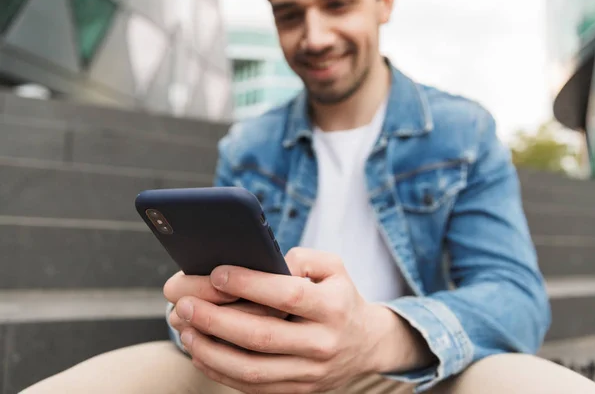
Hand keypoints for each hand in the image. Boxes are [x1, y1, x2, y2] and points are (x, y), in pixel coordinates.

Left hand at [173, 248, 434, 393]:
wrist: (366, 343)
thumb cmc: (340, 297)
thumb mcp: (334, 268)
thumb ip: (303, 258)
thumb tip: (264, 263)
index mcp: (333, 307)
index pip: (287, 295)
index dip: (250, 284)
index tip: (217, 273)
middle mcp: (323, 343)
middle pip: (262, 337)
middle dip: (217, 321)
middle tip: (186, 305)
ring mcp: (310, 373)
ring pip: (252, 369)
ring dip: (212, 352)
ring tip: (186, 332)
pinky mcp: (298, 391)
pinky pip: (253, 387)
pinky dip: (222, 372)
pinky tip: (201, 353)